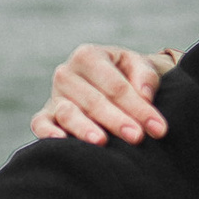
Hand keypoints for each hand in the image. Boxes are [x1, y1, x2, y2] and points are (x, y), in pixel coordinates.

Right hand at [34, 45, 176, 145]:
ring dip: (85, 129)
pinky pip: (40, 124)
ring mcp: (54, 96)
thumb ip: (145, 76)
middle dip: (117, 120)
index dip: (138, 107)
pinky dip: (48, 133)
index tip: (158, 128)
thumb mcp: (138, 66)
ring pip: (68, 113)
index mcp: (88, 56)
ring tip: (102, 142)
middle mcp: (66, 74)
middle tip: (137, 137)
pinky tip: (63, 142)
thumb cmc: (126, 75)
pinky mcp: (45, 115)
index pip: (115, 85)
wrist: (107, 83)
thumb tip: (145, 95)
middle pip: (94, 101)